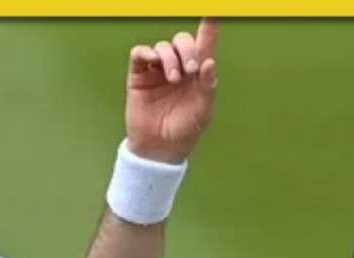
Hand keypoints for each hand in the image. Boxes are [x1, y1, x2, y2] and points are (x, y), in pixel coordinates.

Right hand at [125, 18, 219, 163]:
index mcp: (198, 73)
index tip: (214, 11)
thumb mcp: (203, 111)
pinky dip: (146, 52)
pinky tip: (154, 63)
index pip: (205, 44)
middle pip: (182, 41)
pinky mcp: (139, 75)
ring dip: (170, 58)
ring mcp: (158, 70)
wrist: (160, 148)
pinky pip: (140, 53)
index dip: (210, 27)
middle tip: (192, 70)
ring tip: (174, 79)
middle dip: (188, 50)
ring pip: (163, 46)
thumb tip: (209, 63)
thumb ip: (208, 86)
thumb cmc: (186, 130)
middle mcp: (179, 67)